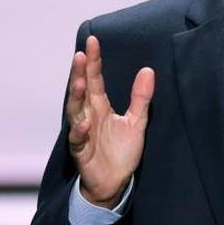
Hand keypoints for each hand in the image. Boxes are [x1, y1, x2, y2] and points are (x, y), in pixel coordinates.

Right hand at [66, 35, 154, 207]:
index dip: (93, 61)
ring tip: (79, 82)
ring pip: (75, 111)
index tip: (93, 41)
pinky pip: (78, 140)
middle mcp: (88, 115)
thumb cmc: (121, 151)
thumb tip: (148, 70)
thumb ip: (141, 98)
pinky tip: (84, 123)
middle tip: (80, 55)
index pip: (95, 79)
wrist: (114, 182)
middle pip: (81, 90)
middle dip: (79, 73)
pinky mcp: (81, 151)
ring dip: (76, 97)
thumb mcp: (136, 122)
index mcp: (100, 106)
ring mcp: (83, 132)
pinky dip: (80, 131)